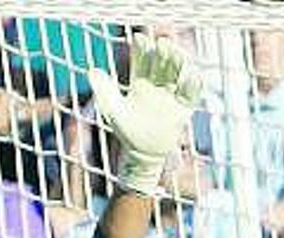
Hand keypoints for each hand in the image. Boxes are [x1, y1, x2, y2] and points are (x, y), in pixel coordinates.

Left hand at [88, 33, 201, 195]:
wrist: (142, 153)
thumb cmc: (126, 130)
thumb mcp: (113, 109)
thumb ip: (104, 90)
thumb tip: (91, 70)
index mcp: (140, 82)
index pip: (143, 60)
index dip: (142, 48)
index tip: (140, 38)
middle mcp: (158, 85)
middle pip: (163, 62)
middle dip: (164, 51)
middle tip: (162, 42)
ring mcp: (171, 95)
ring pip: (178, 73)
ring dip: (179, 62)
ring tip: (177, 53)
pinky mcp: (183, 108)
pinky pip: (191, 94)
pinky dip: (192, 85)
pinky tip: (191, 75)